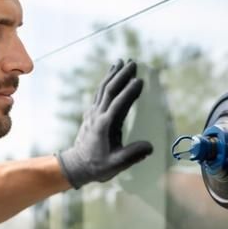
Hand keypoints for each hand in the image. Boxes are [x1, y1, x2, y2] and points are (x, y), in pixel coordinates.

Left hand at [56, 58, 152, 187]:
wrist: (77, 166)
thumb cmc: (98, 166)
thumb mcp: (117, 164)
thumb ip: (133, 155)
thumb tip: (150, 147)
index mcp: (105, 126)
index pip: (119, 105)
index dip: (129, 92)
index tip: (140, 81)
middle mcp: (97, 116)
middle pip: (109, 90)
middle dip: (121, 76)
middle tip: (133, 63)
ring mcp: (92, 113)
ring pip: (102, 89)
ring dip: (112, 75)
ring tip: (120, 62)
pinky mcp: (91, 114)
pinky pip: (98, 93)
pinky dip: (106, 82)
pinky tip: (110, 76)